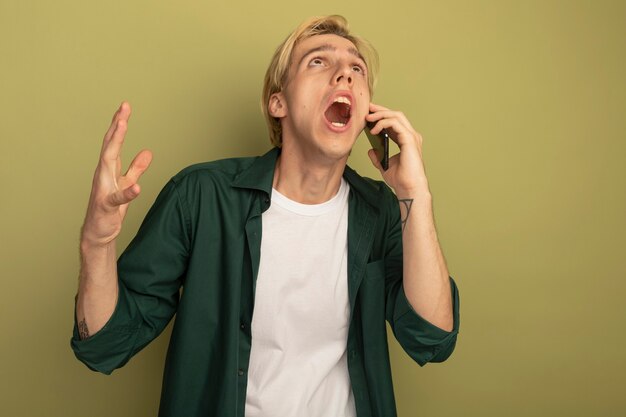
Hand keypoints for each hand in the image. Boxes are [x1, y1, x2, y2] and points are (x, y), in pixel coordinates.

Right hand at [81, 102, 151, 246]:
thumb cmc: (110, 207)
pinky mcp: (107, 206)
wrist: (98, 232)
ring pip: (108, 162)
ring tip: (123, 126)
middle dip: (117, 124)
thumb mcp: (127, 184)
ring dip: (115, 143)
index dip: (119, 124)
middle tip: (124, 106)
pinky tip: (137, 187)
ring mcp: (103, 188)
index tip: (125, 106)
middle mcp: (102, 174)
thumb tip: (148, 152)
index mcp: (108, 168)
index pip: (114, 142)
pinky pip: (118, 197)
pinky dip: (127, 192)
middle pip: (109, 144)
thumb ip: (136, 168)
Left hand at [366, 103, 429, 195]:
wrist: (408, 188)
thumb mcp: (384, 165)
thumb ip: (378, 157)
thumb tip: (371, 150)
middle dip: (381, 110)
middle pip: (396, 115)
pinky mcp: (409, 139)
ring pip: (396, 116)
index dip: (382, 115)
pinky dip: (383, 123)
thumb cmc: (401, 179)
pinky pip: (395, 124)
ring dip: (381, 114)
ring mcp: (411, 137)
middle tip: (368, 109)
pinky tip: (374, 130)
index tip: (369, 114)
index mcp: (406, 140)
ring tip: (368, 118)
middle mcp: (411, 136)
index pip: (395, 122)